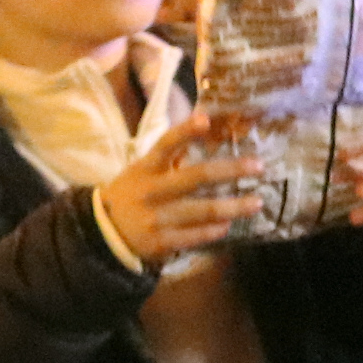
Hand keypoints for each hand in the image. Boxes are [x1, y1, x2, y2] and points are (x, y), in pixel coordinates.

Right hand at [102, 108, 267, 266]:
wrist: (103, 234)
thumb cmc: (132, 193)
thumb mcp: (143, 171)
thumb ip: (170, 155)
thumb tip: (207, 126)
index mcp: (146, 168)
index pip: (165, 145)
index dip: (184, 132)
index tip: (206, 120)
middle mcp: (152, 191)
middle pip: (197, 177)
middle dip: (230, 170)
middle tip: (258, 166)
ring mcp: (157, 218)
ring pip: (202, 210)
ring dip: (233, 206)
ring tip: (257, 202)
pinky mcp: (160, 242)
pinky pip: (194, 236)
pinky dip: (213, 230)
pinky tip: (227, 225)